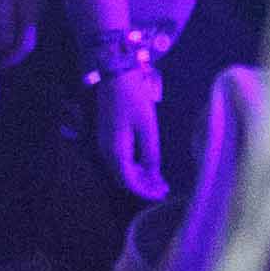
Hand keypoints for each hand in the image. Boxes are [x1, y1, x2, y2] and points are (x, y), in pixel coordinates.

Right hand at [92, 64, 167, 200]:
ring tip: (159, 180)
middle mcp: (106, 151)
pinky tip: (148, 165)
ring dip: (139, 177)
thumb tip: (153, 175)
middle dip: (143, 186)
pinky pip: (120, 159)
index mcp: (115, 151)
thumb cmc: (134, 99)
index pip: (128, 182)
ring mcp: (105, 144)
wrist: (115, 75)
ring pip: (122, 169)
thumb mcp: (147, 127)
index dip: (145, 192)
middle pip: (123, 178)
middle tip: (164, 189)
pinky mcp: (108, 136)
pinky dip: (134, 166)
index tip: (162, 195)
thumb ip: (150, 154)